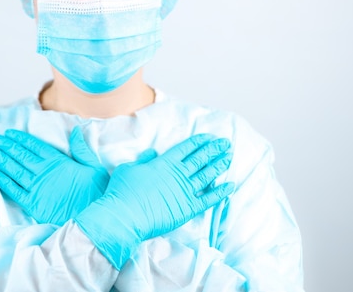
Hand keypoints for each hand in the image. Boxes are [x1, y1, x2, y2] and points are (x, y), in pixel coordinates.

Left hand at [0, 126, 108, 225]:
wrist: (92, 218)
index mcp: (58, 161)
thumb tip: (75, 131)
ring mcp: (37, 187)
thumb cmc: (96, 193)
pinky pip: (13, 190)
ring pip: (14, 170)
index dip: (20, 138)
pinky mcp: (32, 203)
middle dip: (6, 146)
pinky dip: (2, 181)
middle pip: (21, 155)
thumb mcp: (94, 167)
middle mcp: (44, 172)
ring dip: (1, 160)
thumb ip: (81, 149)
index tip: (9, 133)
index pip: (34, 145)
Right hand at [74, 134, 234, 268]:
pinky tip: (230, 185)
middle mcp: (177, 174)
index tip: (210, 137)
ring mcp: (184, 191)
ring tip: (229, 157)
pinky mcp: (188, 209)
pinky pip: (208, 199)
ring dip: (219, 165)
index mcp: (164, 162)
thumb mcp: (128, 169)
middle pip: (200, 158)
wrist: (125, 216)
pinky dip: (220, 192)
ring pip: (207, 175)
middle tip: (226, 143)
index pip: (186, 148)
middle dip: (214, 149)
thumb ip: (143, 160)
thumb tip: (152, 152)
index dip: (199, 141)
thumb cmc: (122, 191)